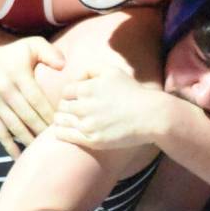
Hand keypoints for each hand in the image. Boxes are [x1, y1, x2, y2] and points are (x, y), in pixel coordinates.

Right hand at [0, 37, 64, 157]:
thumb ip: (50, 52)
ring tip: (44, 152)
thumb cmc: (18, 54)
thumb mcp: (34, 44)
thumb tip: (62, 66)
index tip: (63, 125)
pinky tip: (20, 157)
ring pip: (14, 127)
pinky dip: (9, 146)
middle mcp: (2, 88)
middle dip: (42, 131)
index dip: (50, 114)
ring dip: (29, 141)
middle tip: (59, 142)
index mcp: (17, 74)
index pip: (37, 99)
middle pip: (27, 116)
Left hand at [52, 67, 169, 149]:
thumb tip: (76, 78)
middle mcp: (84, 106)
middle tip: (74, 111)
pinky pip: (65, 135)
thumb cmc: (132, 92)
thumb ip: (90, 70)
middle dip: (67, 107)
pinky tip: (65, 131)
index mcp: (86, 88)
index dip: (71, 95)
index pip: (66, 91)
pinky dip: (61, 132)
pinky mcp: (92, 140)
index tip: (77, 99)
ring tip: (69, 121)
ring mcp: (87, 124)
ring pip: (60, 121)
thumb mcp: (112, 71)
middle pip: (62, 106)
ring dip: (62, 119)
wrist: (149, 115)